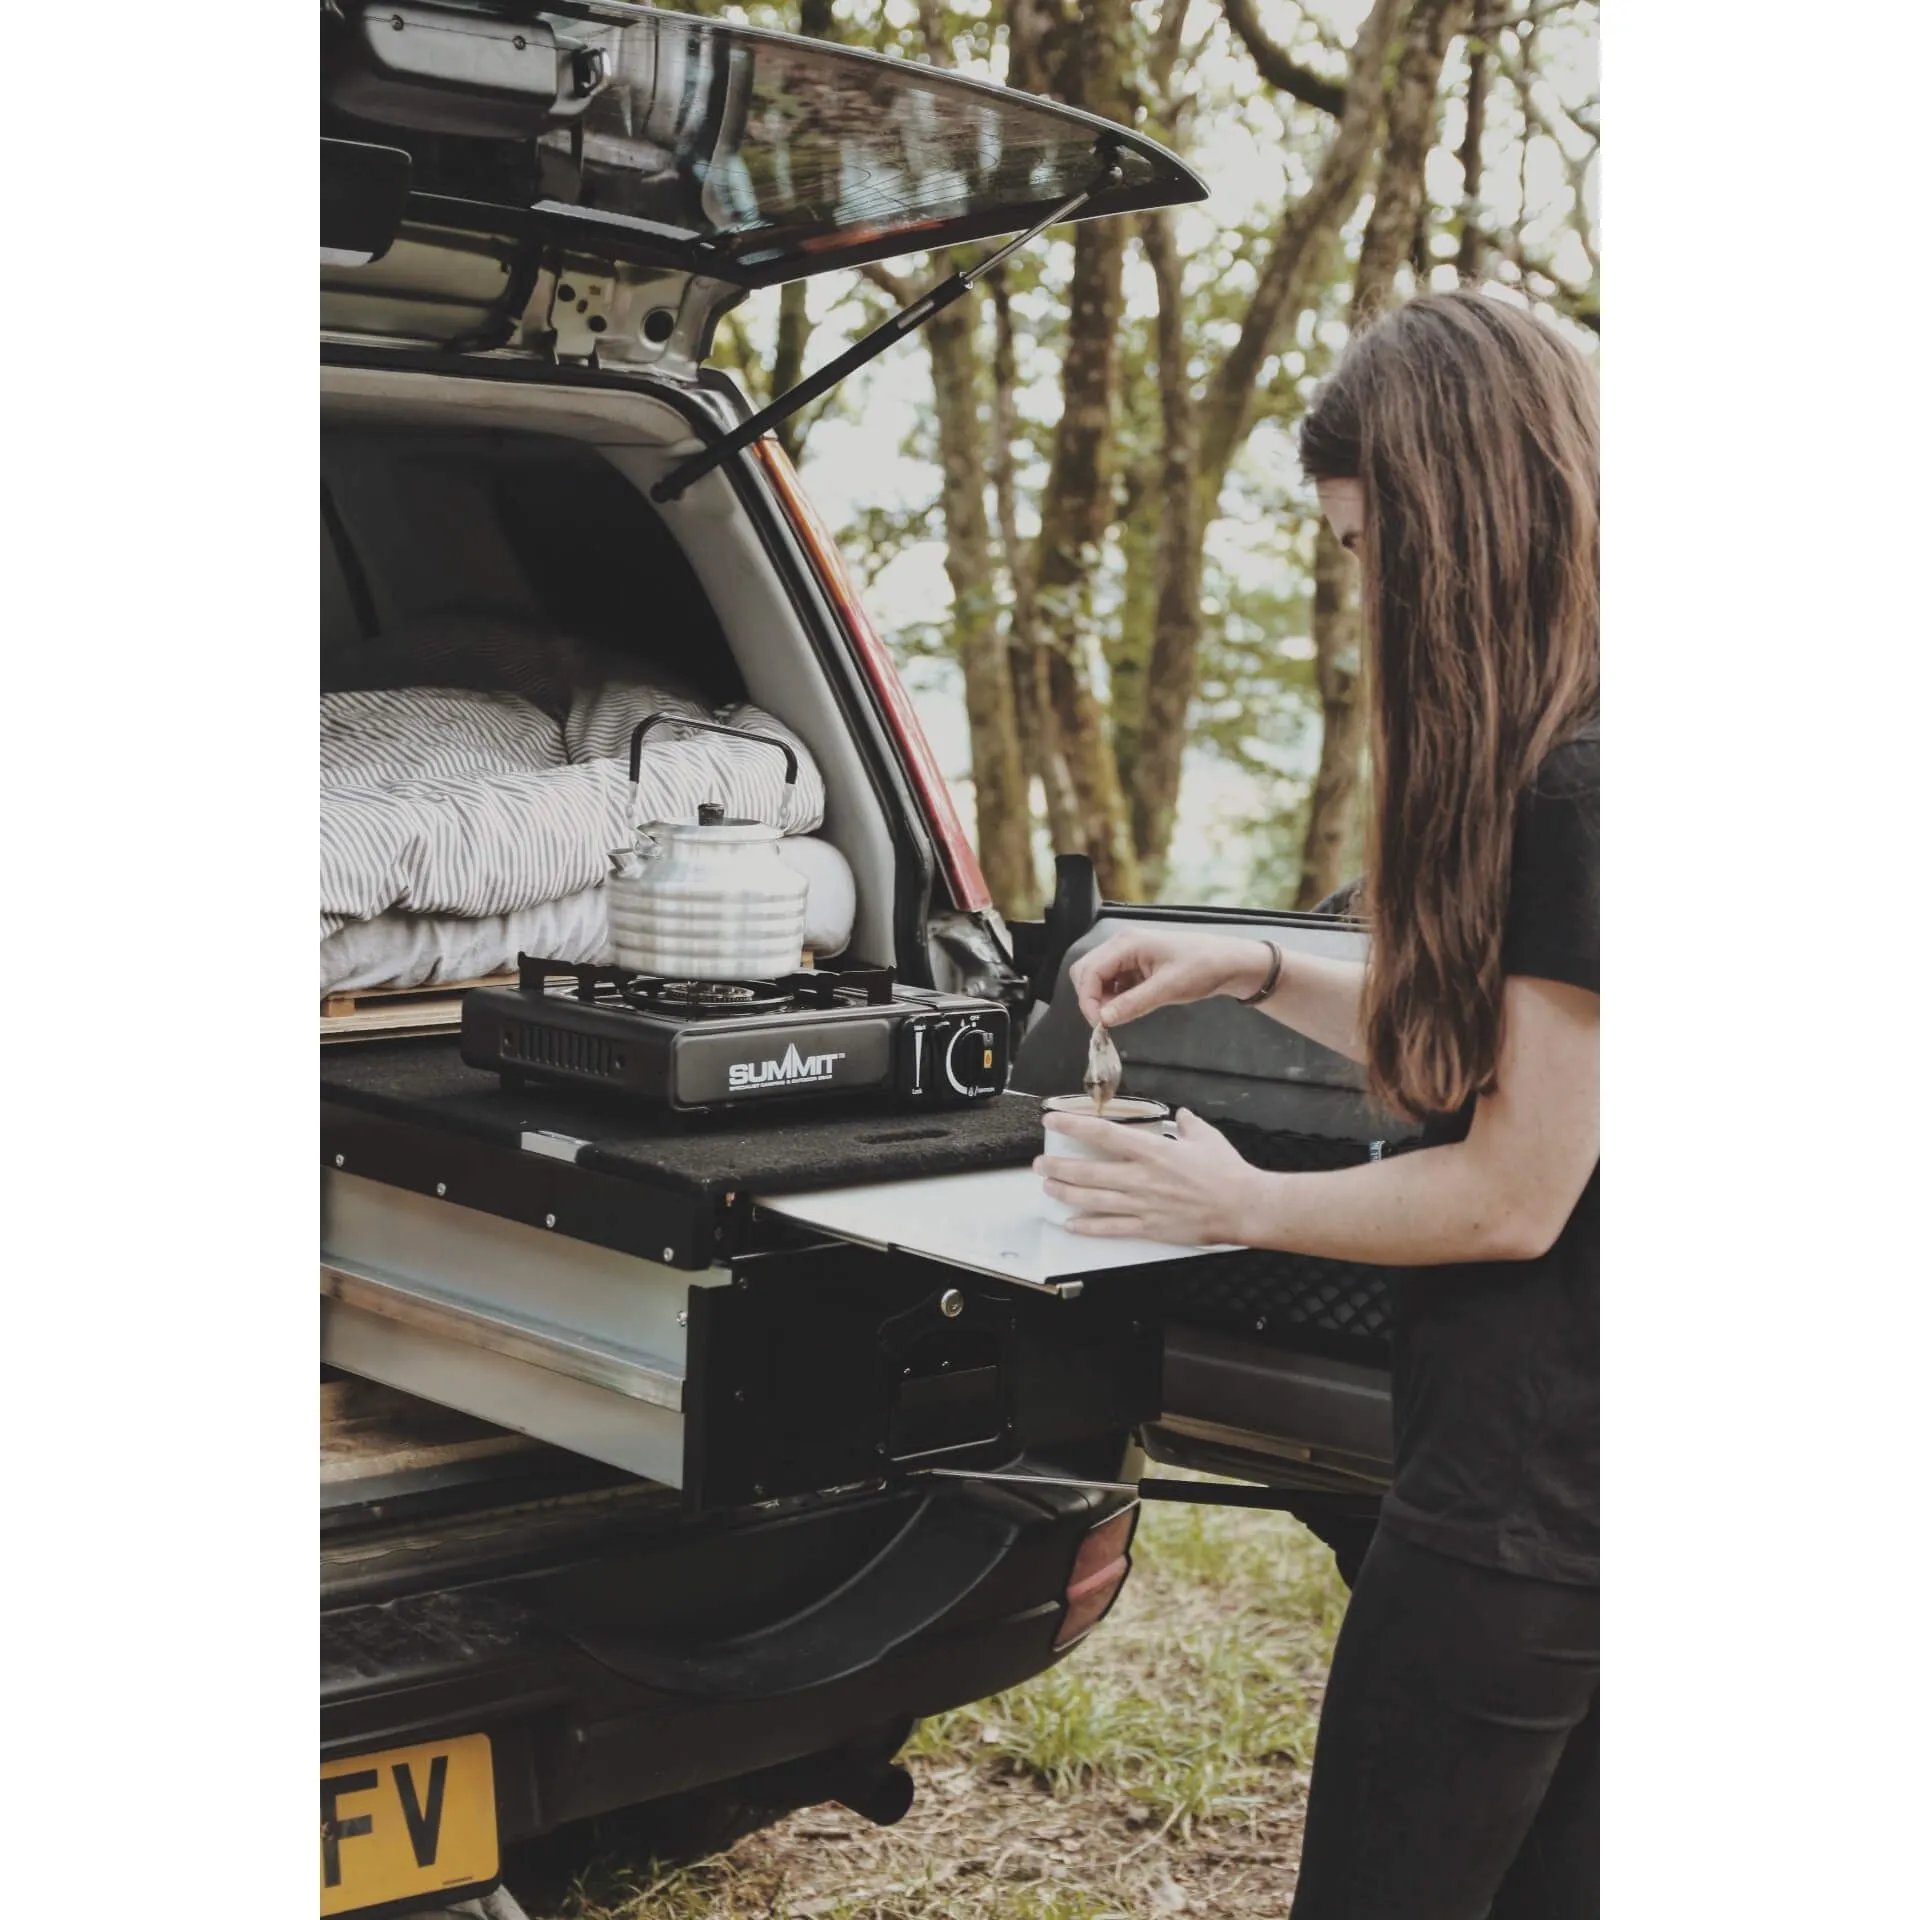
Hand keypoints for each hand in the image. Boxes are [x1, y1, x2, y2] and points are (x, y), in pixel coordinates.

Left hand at [1034, 1108, 1264, 1244]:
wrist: (1243, 1207)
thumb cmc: (1226, 1172)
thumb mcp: (1206, 1137)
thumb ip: (1188, 1124)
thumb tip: (1181, 1116)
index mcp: (1152, 1151)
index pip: (1103, 1135)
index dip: (1073, 1127)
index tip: (1052, 1122)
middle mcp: (1141, 1178)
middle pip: (1088, 1173)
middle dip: (1059, 1168)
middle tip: (1039, 1165)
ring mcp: (1142, 1205)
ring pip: (1093, 1201)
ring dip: (1066, 1194)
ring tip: (1048, 1189)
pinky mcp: (1149, 1228)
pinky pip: (1112, 1228)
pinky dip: (1089, 1227)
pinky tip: (1071, 1224)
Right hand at [1067, 928, 1272, 1029]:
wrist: (1229, 963)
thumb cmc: (1203, 967)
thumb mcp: (1168, 989)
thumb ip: (1132, 1004)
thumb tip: (1103, 1019)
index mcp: (1127, 943)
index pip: (1089, 971)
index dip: (1088, 1000)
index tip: (1099, 1025)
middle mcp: (1122, 944)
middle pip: (1086, 971)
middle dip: (1090, 998)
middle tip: (1105, 1022)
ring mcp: (1128, 954)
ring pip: (1097, 977)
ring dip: (1101, 999)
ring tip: (1119, 1015)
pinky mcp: (1135, 965)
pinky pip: (1112, 981)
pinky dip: (1113, 997)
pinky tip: (1127, 1007)